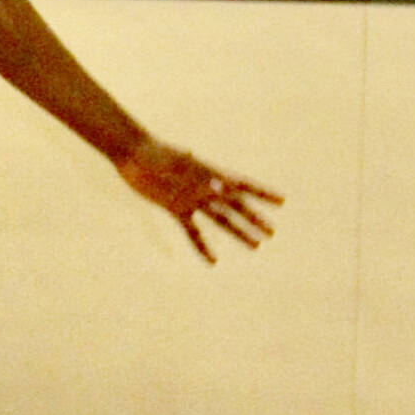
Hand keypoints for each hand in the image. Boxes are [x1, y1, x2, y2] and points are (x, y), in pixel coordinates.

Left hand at [117, 139, 282, 262]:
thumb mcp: (179, 162)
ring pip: (220, 219)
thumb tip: (221, 187)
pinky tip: (212, 261)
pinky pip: (192, 231)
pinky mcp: (176, 209)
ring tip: (256, 246)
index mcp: (210, 172)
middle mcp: (204, 188)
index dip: (262, 192)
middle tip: (271, 233)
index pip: (242, 184)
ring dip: (238, 232)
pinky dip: (201, 246)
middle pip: (235, 206)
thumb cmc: (156, 152)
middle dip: (254, 219)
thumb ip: (201, 175)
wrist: (132, 154)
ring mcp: (192, 199)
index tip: (282, 201)